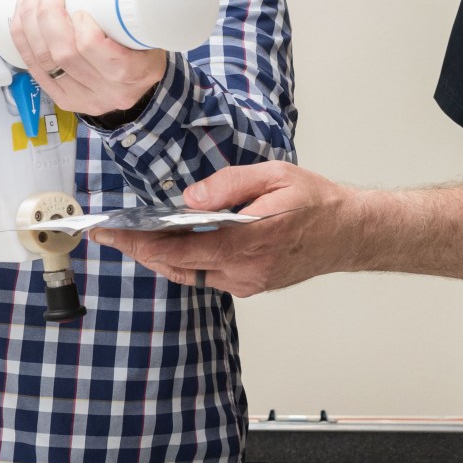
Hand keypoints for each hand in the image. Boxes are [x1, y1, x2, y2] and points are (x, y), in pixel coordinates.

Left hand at [9, 0, 167, 118]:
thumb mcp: (147, 4)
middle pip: (66, 55)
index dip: (83, 31)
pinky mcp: (66, 99)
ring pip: (46, 62)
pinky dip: (22, 42)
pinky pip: (36, 71)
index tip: (81, 9)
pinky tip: (19, 20)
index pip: (100, 55)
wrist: (145, 79)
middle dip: (46, 16)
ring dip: (30, 24)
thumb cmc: (146, 40)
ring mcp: (86, 98)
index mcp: (137, 71)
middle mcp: (110, 91)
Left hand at [90, 161, 360, 296]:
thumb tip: (189, 199)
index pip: (179, 247)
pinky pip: (208, 277)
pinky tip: (176, 245)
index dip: (139, 241)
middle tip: (114, 234)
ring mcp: (248, 282)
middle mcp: (245, 270)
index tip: (111, 233)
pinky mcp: (252, 286)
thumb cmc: (317, 201)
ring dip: (161, 258)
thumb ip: (228, 185)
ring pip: (190, 275)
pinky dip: (187, 263)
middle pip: (177, 266)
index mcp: (248, 241)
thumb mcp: (275, 176)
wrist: (351, 233)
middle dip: (141, 250)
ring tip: (137, 238)